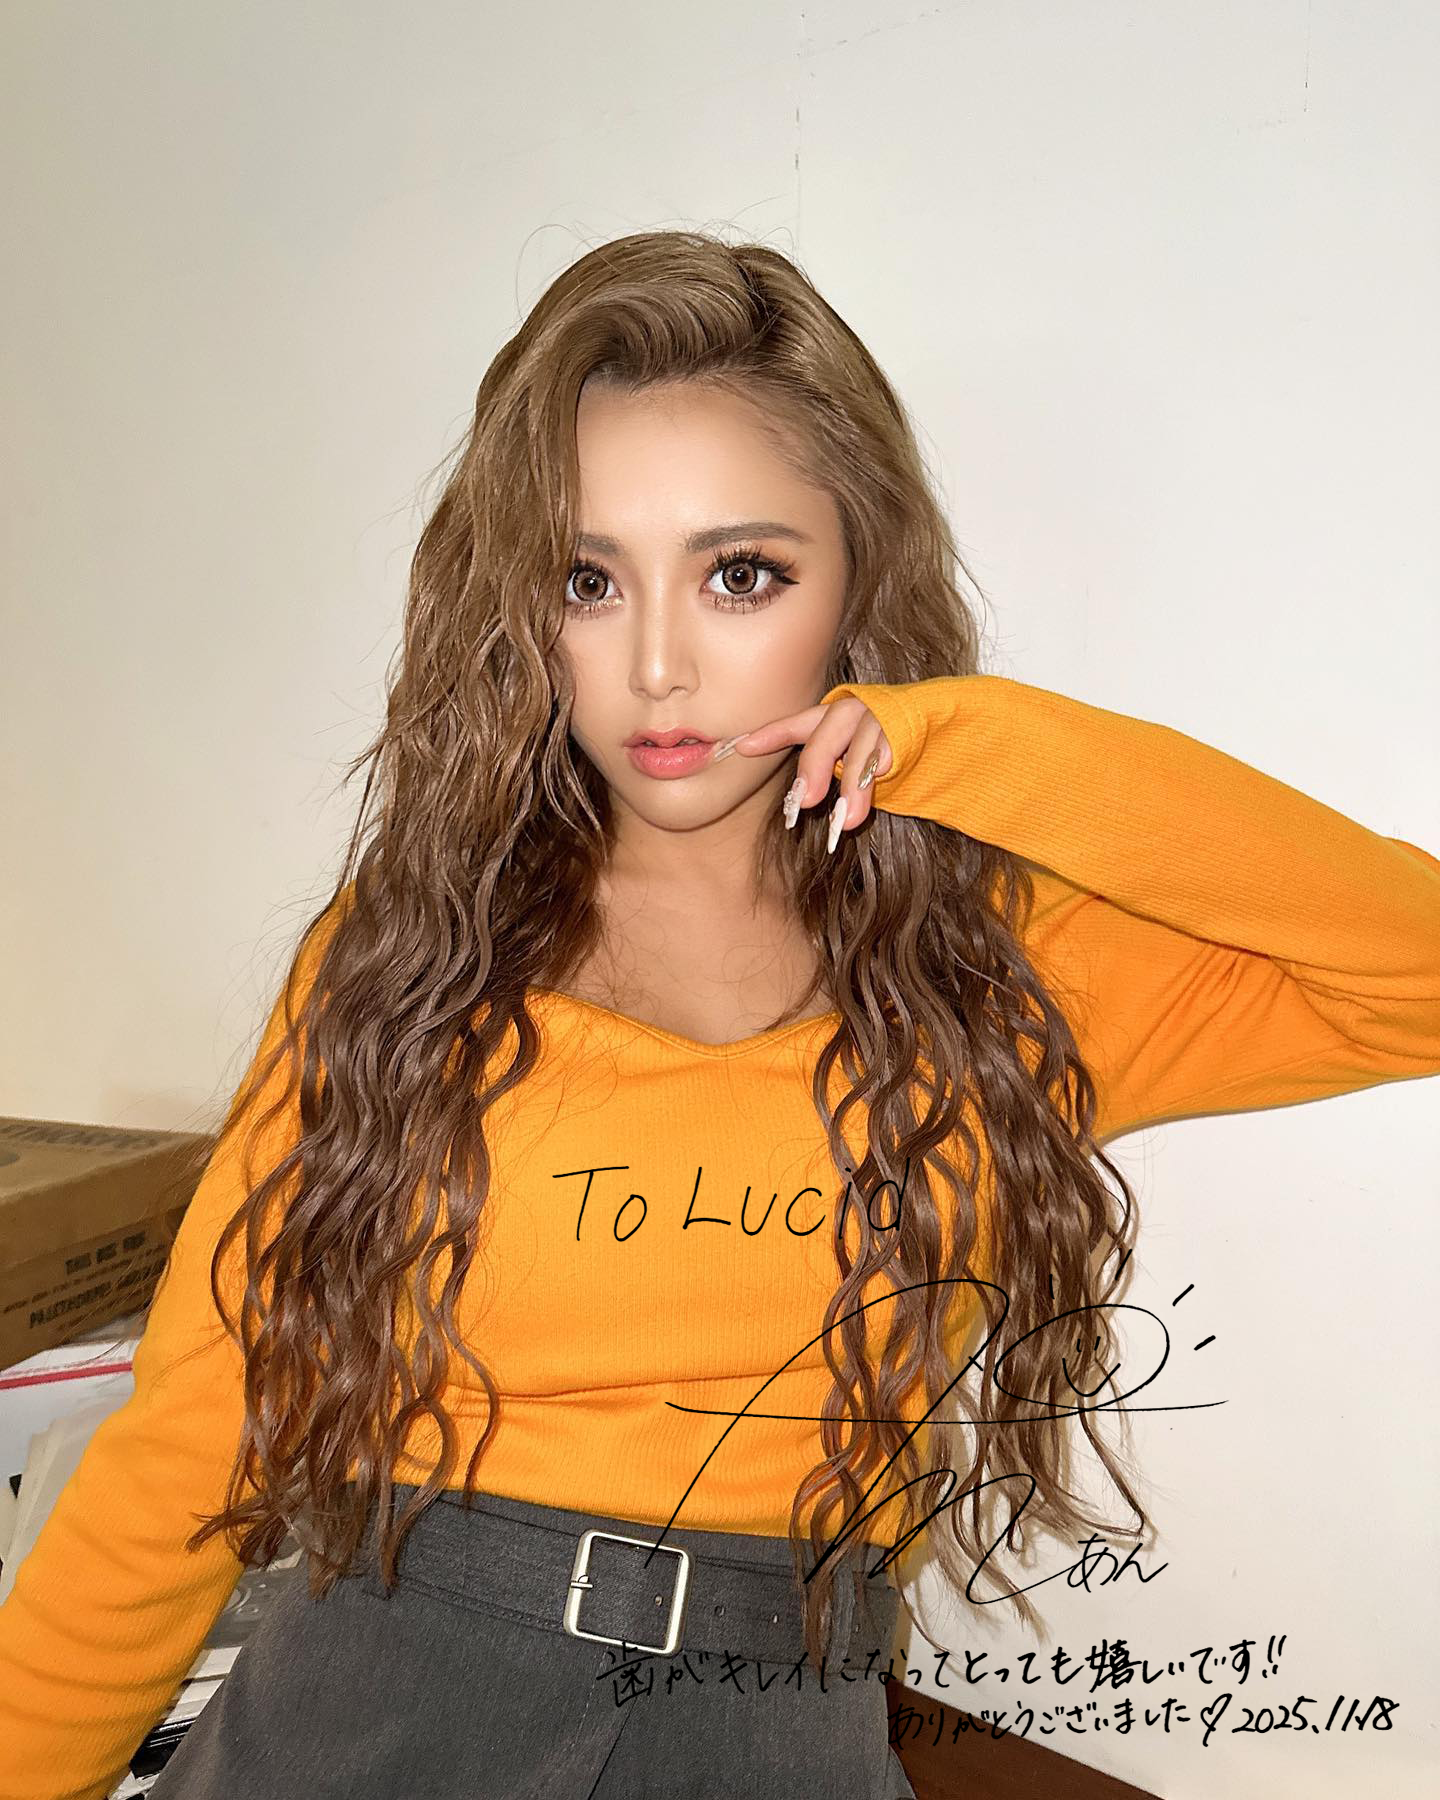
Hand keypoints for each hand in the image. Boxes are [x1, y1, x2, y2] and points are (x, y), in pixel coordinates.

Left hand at [715, 696, 893, 847]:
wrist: (938, 731)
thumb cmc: (886, 748)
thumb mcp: (851, 756)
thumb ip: (827, 770)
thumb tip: (799, 800)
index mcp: (835, 718)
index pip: (798, 724)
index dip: (772, 734)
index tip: (742, 747)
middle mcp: (854, 714)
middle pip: (826, 733)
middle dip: (814, 766)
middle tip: (804, 802)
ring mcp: (881, 721)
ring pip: (859, 749)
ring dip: (852, 784)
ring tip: (848, 819)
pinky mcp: (907, 731)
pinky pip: (892, 748)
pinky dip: (883, 764)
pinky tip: (882, 775)